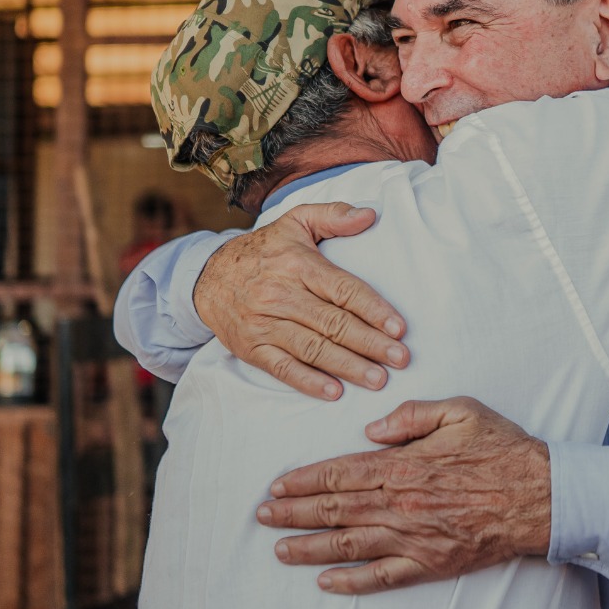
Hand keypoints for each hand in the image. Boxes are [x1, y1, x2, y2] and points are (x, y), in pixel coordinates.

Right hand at [197, 201, 409, 399]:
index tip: (399, 327)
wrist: (208, 277)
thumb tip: (370, 215)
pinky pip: (282, 368)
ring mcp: (264, 324)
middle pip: (332, 323)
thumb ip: (333, 216)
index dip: (373, 309)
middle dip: (370, 343)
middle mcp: (280, 295)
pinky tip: (334, 392)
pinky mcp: (251, 347)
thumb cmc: (263, 251)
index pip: (342, 289)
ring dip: (348, 366)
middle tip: (400, 358)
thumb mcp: (295, 222)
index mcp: (297, 264)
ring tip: (378, 379)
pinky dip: (308, 382)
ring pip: (312, 348)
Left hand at [256, 397, 551, 593]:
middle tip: (262, 516)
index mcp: (404, 465)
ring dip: (309, 547)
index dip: (304, 480)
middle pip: (335, 509)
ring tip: (279, 549)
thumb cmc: (503, 450)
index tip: (277, 485)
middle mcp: (401, 503)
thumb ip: (411, 415)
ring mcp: (414, 537)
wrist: (542, 496)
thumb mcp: (460, 410)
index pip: (340, 473)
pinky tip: (326, 581)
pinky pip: (383, 577)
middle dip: (293, 512)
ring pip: (349, 544)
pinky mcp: (431, 563)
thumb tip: (371, 431)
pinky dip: (351, 581)